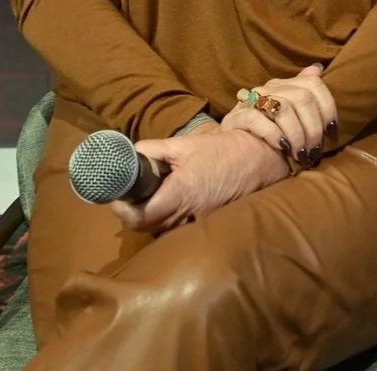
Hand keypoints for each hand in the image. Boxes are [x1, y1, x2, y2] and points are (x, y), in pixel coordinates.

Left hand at [111, 128, 287, 235]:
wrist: (260, 159)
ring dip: (152, 218)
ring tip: (150, 198)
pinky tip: (172, 204)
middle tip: (129, 195)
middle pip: (148, 227)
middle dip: (133, 214)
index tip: (117, 197)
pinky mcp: (209, 225)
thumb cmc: (222, 149)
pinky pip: (180, 230)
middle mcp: (188, 215)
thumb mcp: (183, 144)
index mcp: (180, 194)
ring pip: (163, 231)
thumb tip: (130, 154)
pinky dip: (170, 221)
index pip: (140, 217)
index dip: (123, 210)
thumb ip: (153, 150)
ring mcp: (200, 224)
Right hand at [224, 64, 336, 168]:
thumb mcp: (294, 122)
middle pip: (302, 98)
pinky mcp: (235, 118)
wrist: (236, 159)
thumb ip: (306, 97)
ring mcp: (249, 102)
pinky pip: (257, 119)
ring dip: (297, 134)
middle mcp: (267, 89)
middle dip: (312, 128)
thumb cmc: (271, 142)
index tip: (331, 132)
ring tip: (300, 154)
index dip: (328, 108)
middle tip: (313, 150)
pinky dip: (274, 134)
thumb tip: (317, 69)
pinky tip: (283, 148)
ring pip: (283, 107)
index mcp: (284, 86)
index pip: (313, 84)